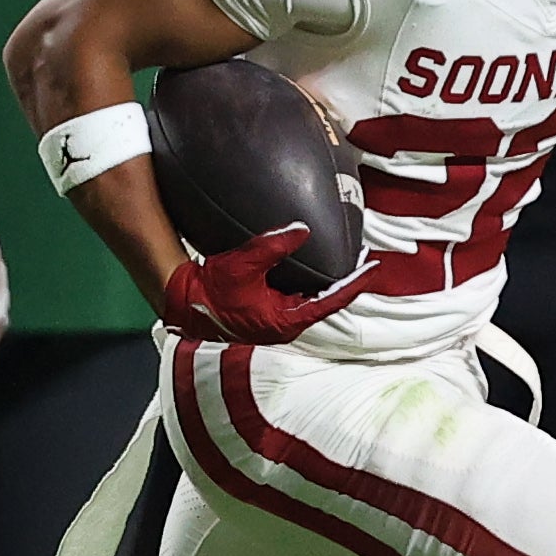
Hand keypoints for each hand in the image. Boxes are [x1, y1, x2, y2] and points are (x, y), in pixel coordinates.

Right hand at [161, 223, 372, 344]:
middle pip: (326, 302)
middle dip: (345, 282)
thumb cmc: (210, 290)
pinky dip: (309, 283)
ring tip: (346, 263)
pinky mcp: (266, 313)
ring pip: (311, 300)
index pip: (331, 301)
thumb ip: (275, 246)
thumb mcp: (244, 264)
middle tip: (364, 261)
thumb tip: (303, 230)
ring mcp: (275, 321)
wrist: (183, 302)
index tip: (372, 268)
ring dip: (328, 283)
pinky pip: (297, 298)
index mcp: (285, 320)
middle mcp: (284, 325)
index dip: (354, 284)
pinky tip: (313, 268)